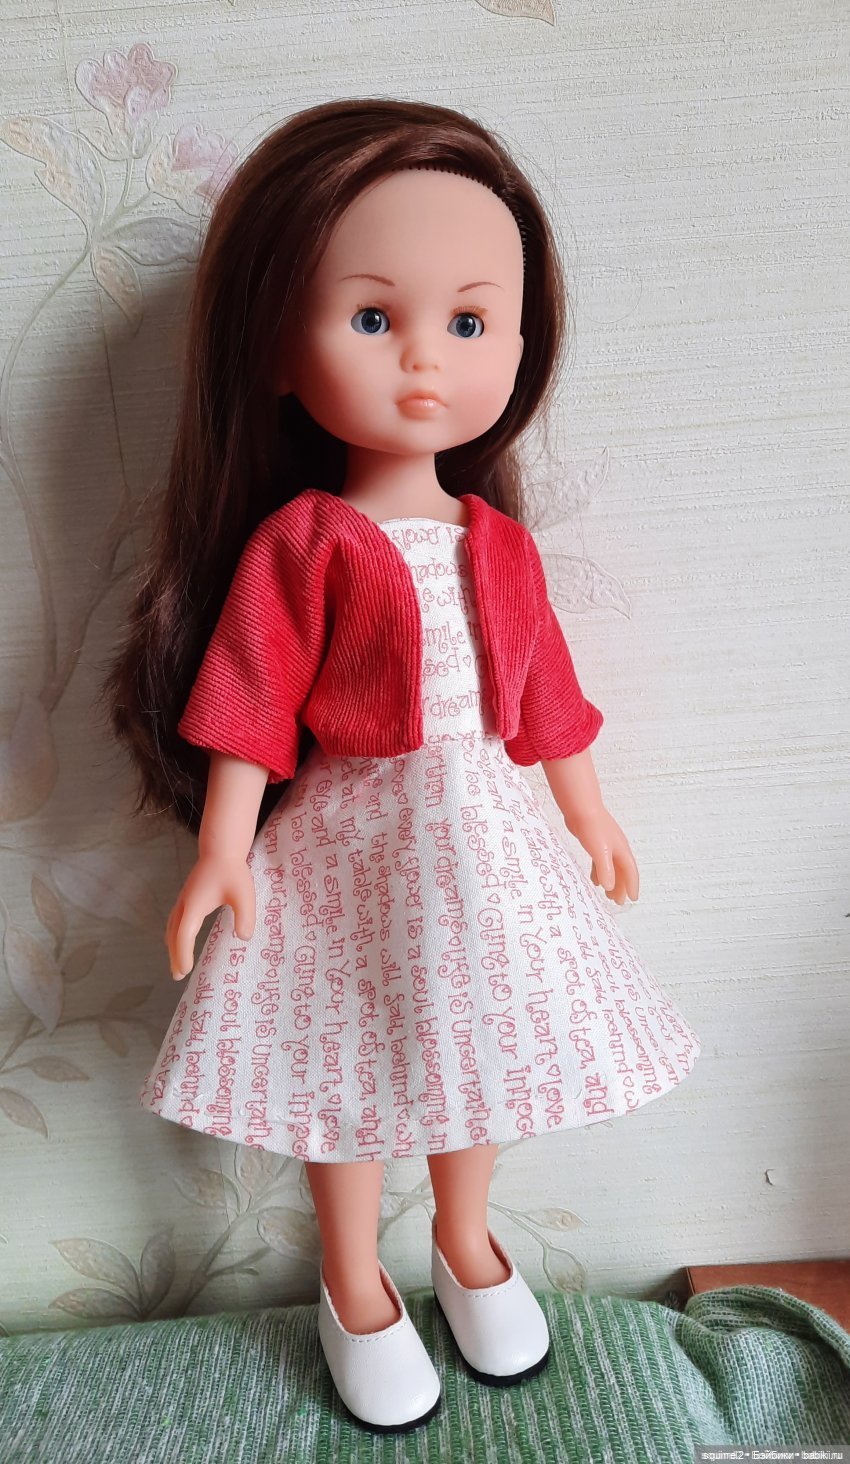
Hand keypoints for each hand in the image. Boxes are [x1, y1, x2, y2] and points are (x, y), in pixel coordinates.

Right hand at [165, 854, 255, 979]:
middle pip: (173, 936)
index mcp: (194, 907)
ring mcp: (183, 900)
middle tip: (177, 975)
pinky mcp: (186, 897)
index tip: (186, 971)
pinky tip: (179, 940)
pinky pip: (174, 921)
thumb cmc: (232, 871)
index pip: (184, 936)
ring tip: (176, 963)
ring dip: (173, 946)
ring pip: (171, 928)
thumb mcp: (243, 895)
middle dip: (175, 956)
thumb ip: (245, 916)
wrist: (221, 849)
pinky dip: (174, 936)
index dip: (183, 955)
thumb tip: (244, 937)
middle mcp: (184, 905)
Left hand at [568, 807, 638, 905]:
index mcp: (622, 850)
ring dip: (612, 881)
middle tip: (618, 902)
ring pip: (613, 867)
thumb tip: (610, 887)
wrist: (580, 808)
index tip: (632, 899)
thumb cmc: (592, 828)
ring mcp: (607, 845)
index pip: (631, 872)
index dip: (632, 886)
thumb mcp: (600, 852)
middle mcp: (617, 848)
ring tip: (608, 895)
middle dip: (622, 887)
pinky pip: (602, 862)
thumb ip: (606, 871)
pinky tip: (595, 880)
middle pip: (623, 871)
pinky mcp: (596, 843)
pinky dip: (600, 872)